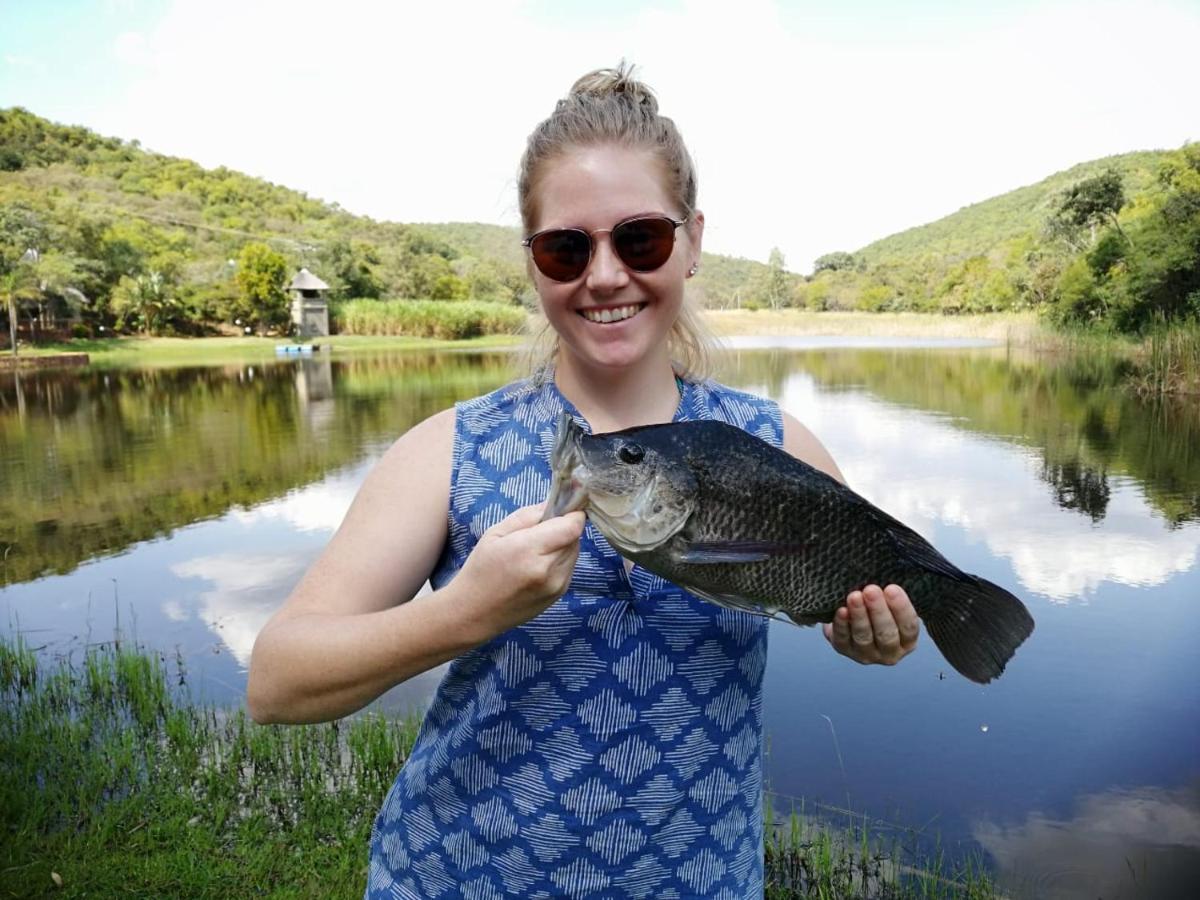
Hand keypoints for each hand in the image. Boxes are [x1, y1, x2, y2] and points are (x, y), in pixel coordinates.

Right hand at [457, 504, 584, 639]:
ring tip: (538, 547)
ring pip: (575, 551)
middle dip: (564, 526)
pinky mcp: (559, 594)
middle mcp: (547, 569)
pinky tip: (538, 563)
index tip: (563, 507)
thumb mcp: (496, 533)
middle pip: (575, 537)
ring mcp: (556, 585)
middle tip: (543, 527)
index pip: (572, 526)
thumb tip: (554, 502)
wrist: (475, 612)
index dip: (572, 513)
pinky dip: (560, 558)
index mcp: (528, 550)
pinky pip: (569, 566)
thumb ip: (528, 515)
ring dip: (563, 543)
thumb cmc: (480, 569)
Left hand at [823, 584, 918, 665]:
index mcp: (907, 640)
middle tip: (871, 590)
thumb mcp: (890, 603)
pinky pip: (842, 638)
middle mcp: (889, 652)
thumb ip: (893, 595)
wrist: (852, 619)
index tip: (892, 588)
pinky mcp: (845, 650)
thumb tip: (890, 572)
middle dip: (878, 611)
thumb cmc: (878, 607)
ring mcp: (866, 654)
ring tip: (854, 596)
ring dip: (859, 616)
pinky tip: (840, 610)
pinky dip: (841, 624)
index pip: (909, 627)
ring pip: (864, 637)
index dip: (901, 608)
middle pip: (886, 634)